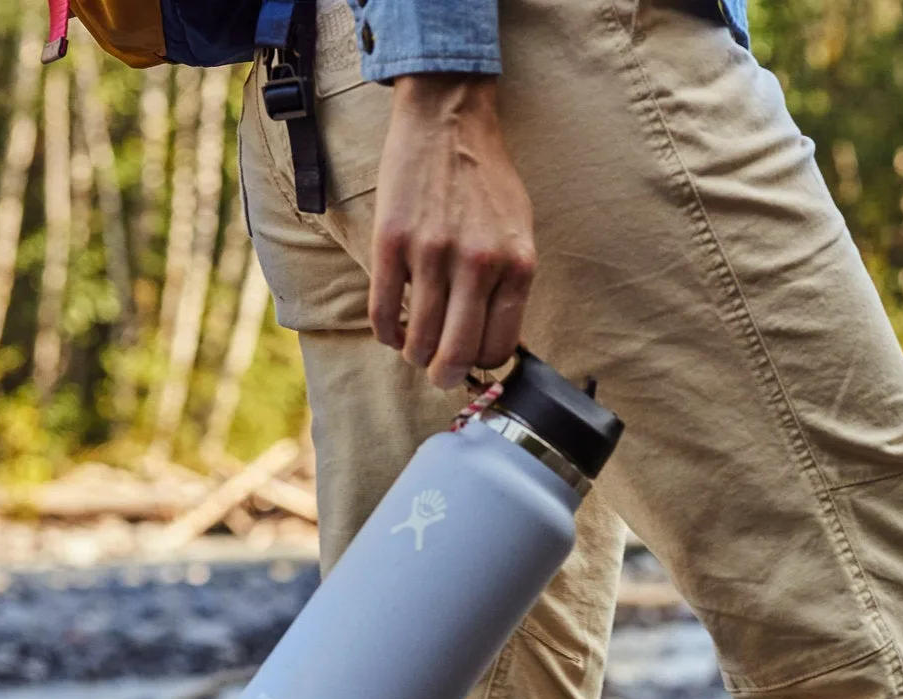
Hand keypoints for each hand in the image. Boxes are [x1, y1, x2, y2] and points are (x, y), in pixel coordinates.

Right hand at [368, 75, 534, 389]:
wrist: (449, 119)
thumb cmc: (486, 181)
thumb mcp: (518, 233)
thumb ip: (510, 286)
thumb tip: (492, 344)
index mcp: (516, 266)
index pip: (498, 348)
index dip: (480, 363)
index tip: (469, 359)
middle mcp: (478, 264)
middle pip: (457, 354)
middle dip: (444, 374)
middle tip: (437, 372)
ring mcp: (433, 253)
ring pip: (419, 340)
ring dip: (414, 353)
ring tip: (414, 344)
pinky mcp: (392, 242)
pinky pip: (384, 313)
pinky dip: (386, 332)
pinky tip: (392, 327)